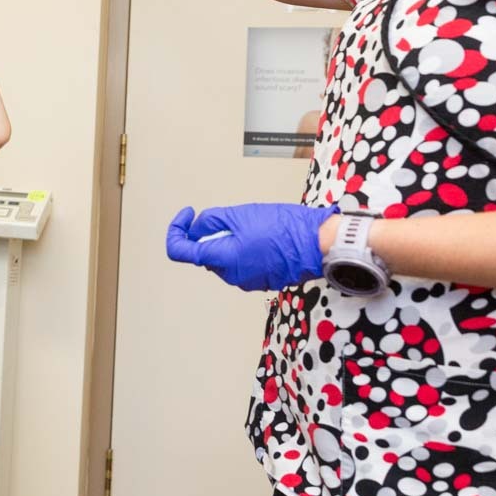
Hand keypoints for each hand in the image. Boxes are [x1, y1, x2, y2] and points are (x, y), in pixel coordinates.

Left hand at [165, 202, 333, 291]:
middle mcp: (232, 275)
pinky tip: (263, 237)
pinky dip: (243, 250)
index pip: (180, 251)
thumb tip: (195, 227)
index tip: (187, 216)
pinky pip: (242, 264)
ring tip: (253, 226)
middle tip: (231, 218)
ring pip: (224, 258)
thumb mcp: (240, 214)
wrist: (318, 243)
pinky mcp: (261, 280)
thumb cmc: (285, 228)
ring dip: (229, 242)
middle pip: (205, 253)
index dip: (177, 231)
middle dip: (211, 234)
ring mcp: (247, 281)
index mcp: (223, 259)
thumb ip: (211, 221)